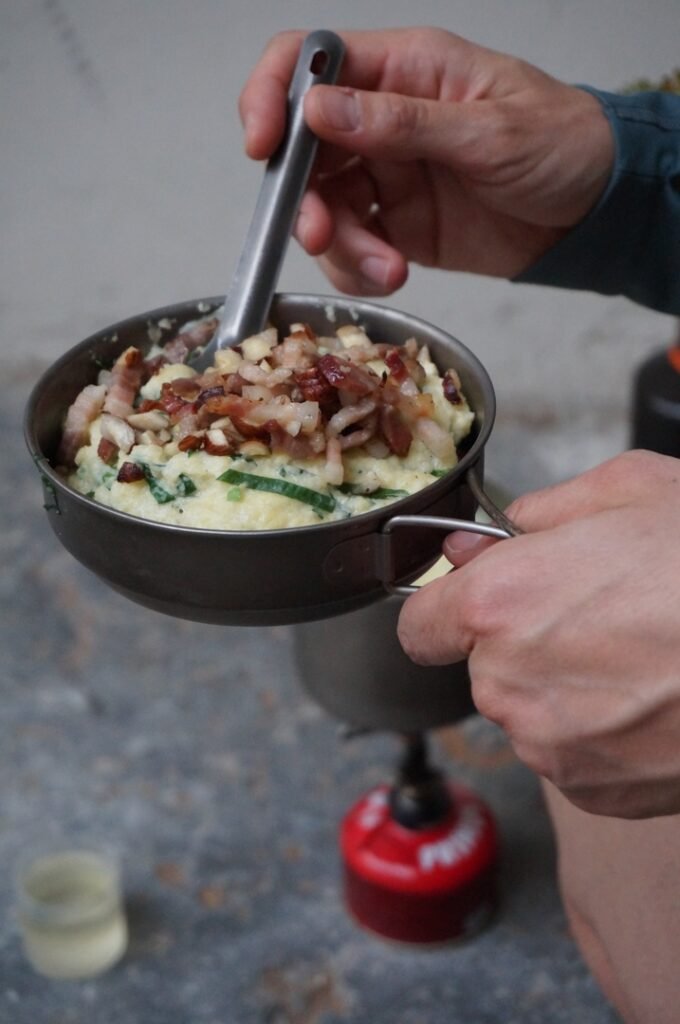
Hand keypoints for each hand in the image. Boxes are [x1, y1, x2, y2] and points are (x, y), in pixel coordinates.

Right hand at [239, 27, 613, 294]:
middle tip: (323, 233)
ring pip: (324, 207)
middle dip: (303, 197)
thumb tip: (320, 110)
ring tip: (386, 268)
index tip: (263, 145)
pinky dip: (358, 268)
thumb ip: (403, 123)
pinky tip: (392, 274)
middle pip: (305, 150)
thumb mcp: (488, 131)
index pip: (311, 63)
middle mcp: (384, 121)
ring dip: (340, 245)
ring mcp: (388, 176)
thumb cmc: (559, 142)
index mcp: (404, 70)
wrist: (592, 210)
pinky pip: (352, 247)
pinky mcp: (397, 226)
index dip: (273, 97)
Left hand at [397, 450, 679, 818]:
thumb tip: (502, 532)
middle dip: (522, 642)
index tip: (475, 602)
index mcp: (501, 602)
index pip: (419, 625)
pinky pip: (570, 756)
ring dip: (563, 690)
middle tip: (597, 615)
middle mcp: (508, 682)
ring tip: (639, 658)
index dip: (446, 610)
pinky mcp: (593, 791)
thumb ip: (545, 509)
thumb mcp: (632, 488)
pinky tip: (653, 700)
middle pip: (481, 667)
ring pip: (529, 712)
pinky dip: (599, 734)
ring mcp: (550, 746)